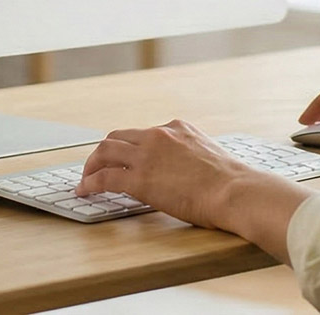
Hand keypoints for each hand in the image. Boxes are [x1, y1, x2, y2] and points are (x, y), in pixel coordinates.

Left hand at [76, 120, 270, 229]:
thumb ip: (189, 155)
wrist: (234, 190)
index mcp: (176, 128)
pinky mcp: (140, 179)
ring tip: (85, 178)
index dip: (128, 147)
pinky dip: (90, 183)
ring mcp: (147, 155)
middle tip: (96, 166)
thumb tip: (183, 171)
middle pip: (117, 136)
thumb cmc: (230, 181)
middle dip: (103, 151)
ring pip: (105, 151)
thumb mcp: (207, 154)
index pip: (142, 133)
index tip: (123, 158)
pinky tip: (85, 190)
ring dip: (91, 164)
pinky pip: (105, 177)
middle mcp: (158, 135)